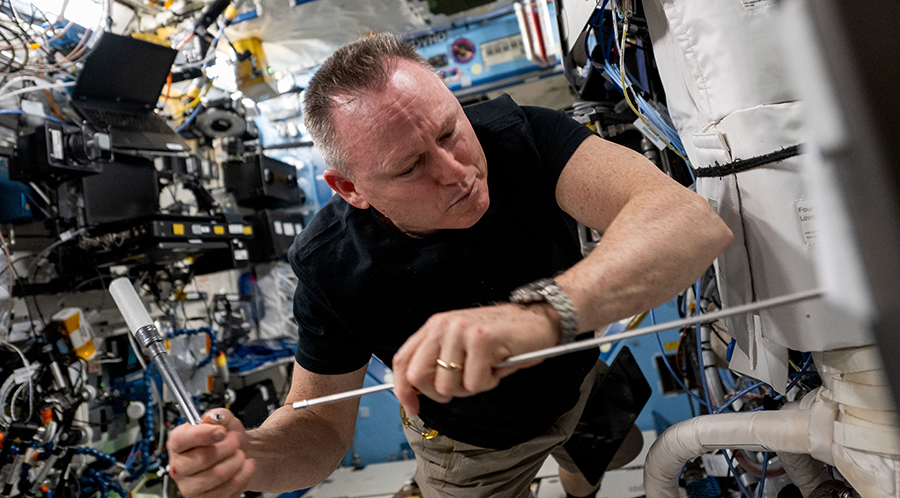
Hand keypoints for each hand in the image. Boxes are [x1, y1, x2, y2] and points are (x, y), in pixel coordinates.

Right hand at [167, 409, 255, 497]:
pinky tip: (244, 467)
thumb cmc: (227, 439)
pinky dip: (242, 476)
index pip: (181, 439)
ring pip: (217, 475)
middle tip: (236, 441)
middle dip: (227, 447)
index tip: (221, 431)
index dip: (203, 435)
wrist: (239, 455)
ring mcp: (190, 486)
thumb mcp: (225, 420)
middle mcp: (179, 466)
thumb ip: (218, 415)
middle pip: (203, 458)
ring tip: (240, 454)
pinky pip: (226, 490)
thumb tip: (213, 417)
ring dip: (236, 462)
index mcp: (178, 443)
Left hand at [392, 303, 558, 415]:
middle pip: (420, 378)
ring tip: (485, 368)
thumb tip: (416, 392)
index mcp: (435, 326)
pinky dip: (489, 382)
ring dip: (470, 387)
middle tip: (465, 383)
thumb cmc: (502, 337)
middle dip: (442, 393)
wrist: (538, 320)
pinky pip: (475, 383)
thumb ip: (438, 362)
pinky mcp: (482, 341)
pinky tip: (498, 365)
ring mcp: (461, 332)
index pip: (403, 361)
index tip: (412, 407)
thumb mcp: (461, 344)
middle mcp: (443, 326)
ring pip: (448, 386)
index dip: (403, 390)